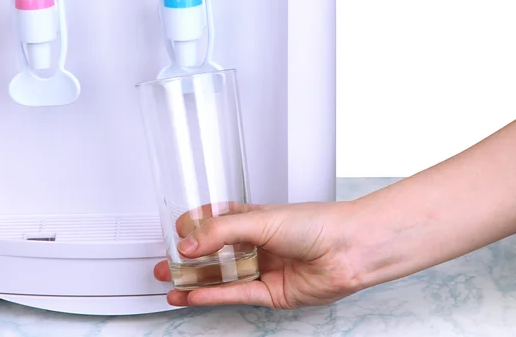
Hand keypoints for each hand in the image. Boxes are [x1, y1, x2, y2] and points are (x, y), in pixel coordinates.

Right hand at [153, 201, 362, 308]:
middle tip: (166, 264)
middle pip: (214, 253)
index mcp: (254, 218)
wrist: (349, 249)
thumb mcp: (261, 220)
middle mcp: (257, 243)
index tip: (177, 233)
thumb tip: (188, 243)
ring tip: (171, 284)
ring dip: (195, 281)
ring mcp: (262, 268)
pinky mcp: (270, 292)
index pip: (216, 222)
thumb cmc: (316, 224)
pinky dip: (213, 296)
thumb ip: (221, 233)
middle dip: (188, 260)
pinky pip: (235, 294)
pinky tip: (193, 296)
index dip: (194, 228)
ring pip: (222, 277)